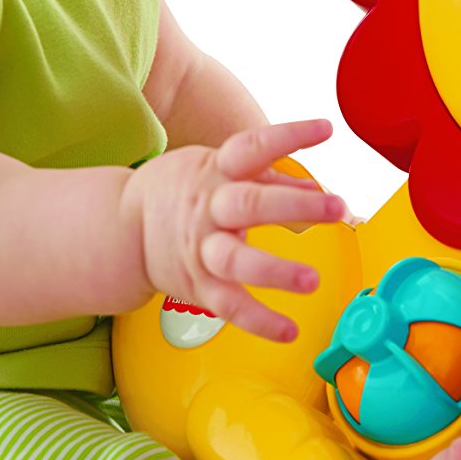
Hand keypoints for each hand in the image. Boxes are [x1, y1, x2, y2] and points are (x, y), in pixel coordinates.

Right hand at [130, 118, 348, 342]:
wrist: (123, 229)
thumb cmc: (182, 190)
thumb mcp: (217, 167)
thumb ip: (268, 175)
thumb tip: (315, 184)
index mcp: (217, 171)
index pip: (253, 147)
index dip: (289, 135)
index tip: (325, 128)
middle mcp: (209, 208)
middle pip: (249, 205)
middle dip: (295, 205)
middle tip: (337, 208)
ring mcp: (202, 249)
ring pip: (236, 261)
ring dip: (275, 271)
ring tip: (312, 281)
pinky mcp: (198, 285)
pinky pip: (229, 306)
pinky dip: (259, 320)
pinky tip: (289, 330)